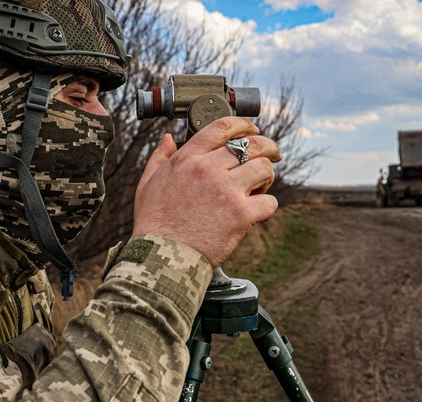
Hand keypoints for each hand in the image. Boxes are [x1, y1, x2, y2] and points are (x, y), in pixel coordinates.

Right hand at [132, 117, 281, 265]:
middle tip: (273, 154)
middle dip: (267, 147)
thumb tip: (168, 138)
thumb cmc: (154, 223)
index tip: (252, 130)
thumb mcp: (148, 183)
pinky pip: (269, 202)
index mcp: (187, 159)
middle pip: (251, 145)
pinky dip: (267, 206)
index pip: (222, 127)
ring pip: (264, 169)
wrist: (162, 256)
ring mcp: (226, 191)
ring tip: (260, 187)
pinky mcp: (240, 215)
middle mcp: (208, 170)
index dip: (243, 124)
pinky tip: (257, 211)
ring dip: (267, 177)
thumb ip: (160, 157)